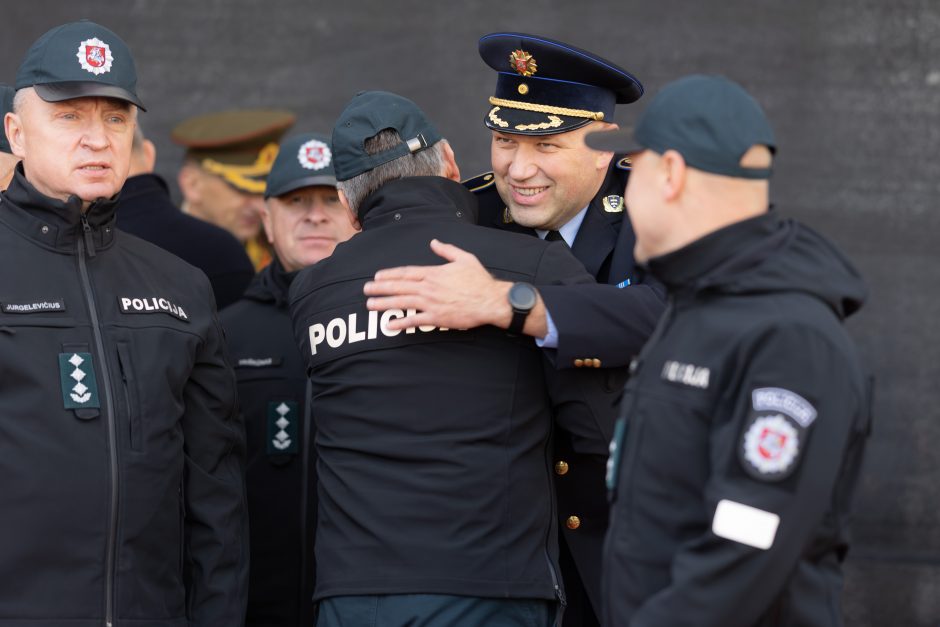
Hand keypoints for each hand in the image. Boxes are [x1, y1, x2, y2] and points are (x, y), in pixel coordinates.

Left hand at [363, 239, 512, 331]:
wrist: (489, 300)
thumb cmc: (479, 280)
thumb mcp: (464, 258)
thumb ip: (447, 250)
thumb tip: (434, 242)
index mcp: (434, 273)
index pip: (406, 273)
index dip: (390, 275)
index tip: (377, 276)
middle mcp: (429, 287)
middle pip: (399, 287)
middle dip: (380, 288)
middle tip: (366, 290)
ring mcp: (431, 303)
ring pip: (402, 302)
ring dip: (384, 304)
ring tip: (370, 304)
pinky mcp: (437, 317)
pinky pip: (415, 320)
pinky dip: (401, 323)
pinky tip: (389, 324)